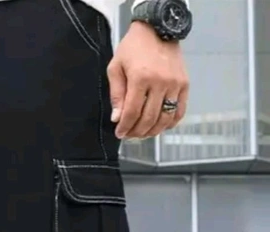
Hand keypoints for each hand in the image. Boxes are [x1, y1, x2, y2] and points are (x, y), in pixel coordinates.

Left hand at [107, 21, 188, 138]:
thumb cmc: (133, 47)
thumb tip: (117, 118)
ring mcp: (175, 84)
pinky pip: (179, 111)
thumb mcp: (116, 68)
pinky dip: (170, 123)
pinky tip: (160, 126)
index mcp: (141, 78)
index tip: (120, 133)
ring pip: (165, 118)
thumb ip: (116, 95)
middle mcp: (160, 82)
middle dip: (137, 132)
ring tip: (142, 133)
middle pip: (149, 119)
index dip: (125, 127)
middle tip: (129, 135)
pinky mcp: (184, 84)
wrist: (157, 29)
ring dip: (153, 131)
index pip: (132, 112)